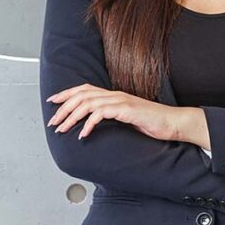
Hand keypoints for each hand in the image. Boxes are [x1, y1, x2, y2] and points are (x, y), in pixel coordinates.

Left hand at [46, 84, 180, 141]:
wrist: (172, 123)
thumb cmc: (152, 123)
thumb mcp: (126, 119)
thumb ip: (111, 117)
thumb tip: (93, 124)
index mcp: (113, 96)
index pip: (84, 89)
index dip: (66, 94)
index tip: (53, 101)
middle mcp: (115, 95)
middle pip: (81, 95)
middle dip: (63, 108)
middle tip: (53, 122)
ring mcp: (121, 101)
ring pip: (88, 103)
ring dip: (72, 117)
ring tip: (63, 129)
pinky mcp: (127, 110)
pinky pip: (101, 113)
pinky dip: (89, 124)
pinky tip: (83, 134)